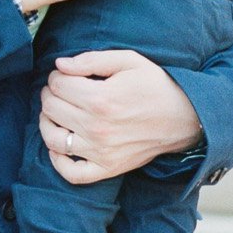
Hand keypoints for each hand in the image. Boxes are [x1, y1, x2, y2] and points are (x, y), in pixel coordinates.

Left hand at [38, 49, 202, 183]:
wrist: (186, 117)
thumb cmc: (156, 85)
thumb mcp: (129, 61)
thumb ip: (91, 59)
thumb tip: (59, 64)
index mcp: (100, 99)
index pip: (57, 84)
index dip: (57, 75)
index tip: (66, 74)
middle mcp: (97, 128)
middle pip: (51, 108)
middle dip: (51, 94)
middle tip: (62, 89)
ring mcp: (101, 151)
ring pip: (53, 138)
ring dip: (47, 122)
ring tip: (55, 113)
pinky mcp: (107, 168)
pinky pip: (71, 173)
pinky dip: (58, 161)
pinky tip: (59, 145)